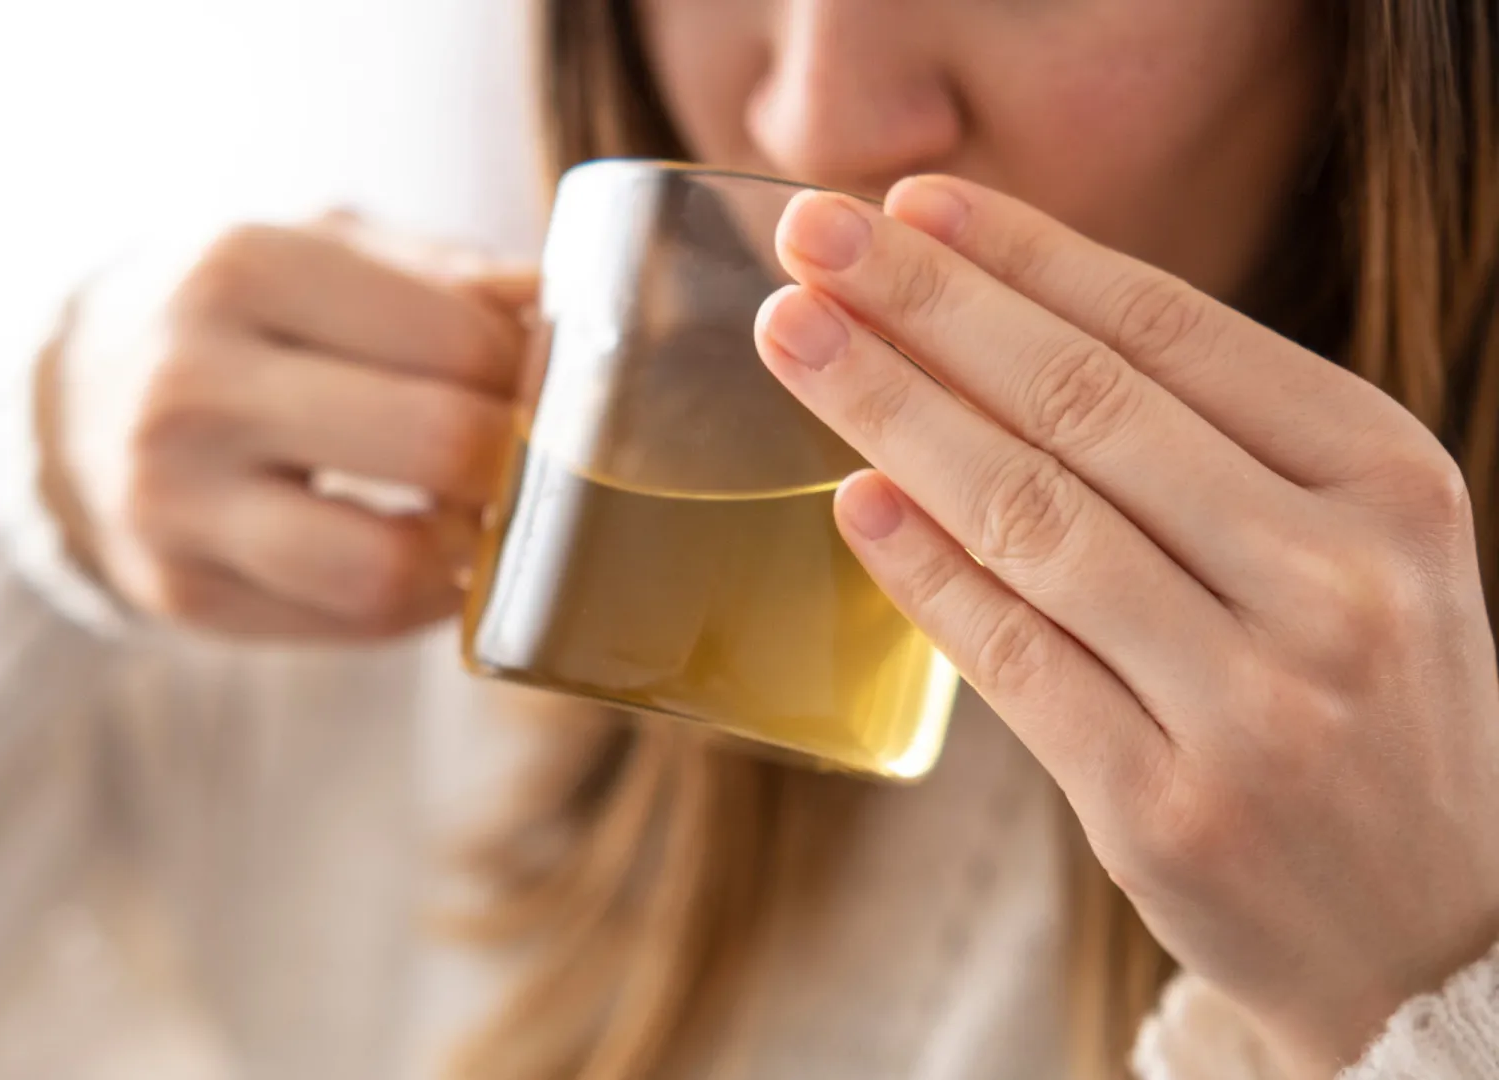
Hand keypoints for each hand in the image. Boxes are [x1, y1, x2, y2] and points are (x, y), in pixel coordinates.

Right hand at [39, 215, 533, 639]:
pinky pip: (353, 623)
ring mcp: (175, 504)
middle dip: (518, 461)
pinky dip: (417, 598)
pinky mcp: (183, 595)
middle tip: (534, 458)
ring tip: (479, 516)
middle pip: (438, 445)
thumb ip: (450, 277)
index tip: (548, 385)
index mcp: (241, 269)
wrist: (67, 405)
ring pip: (388, 568)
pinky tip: (421, 552)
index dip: (532, 373)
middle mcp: (194, 387)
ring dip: (468, 553)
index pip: (458, 339)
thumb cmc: (235, 318)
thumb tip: (572, 314)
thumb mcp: (321, 252)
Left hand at [754, 176, 1498, 1072]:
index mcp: (1383, 479)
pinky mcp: (1167, 805)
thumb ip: (1211, 447)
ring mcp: (1253, 699)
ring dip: (892, 414)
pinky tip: (851, 501)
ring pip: (1033, 519)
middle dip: (928, 306)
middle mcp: (1333, 577)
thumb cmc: (1360, 702)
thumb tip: (991, 333)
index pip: (1170, 329)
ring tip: (794, 339)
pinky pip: (1013, 658)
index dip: (1023, 256)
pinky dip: (923, 572)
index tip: (910, 204)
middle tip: (810, 238)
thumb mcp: (1352, 545)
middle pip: (1083, 406)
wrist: (1435, 930)